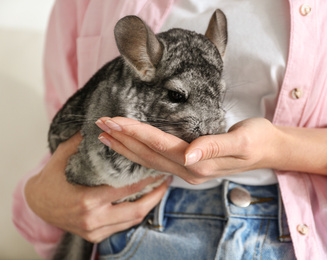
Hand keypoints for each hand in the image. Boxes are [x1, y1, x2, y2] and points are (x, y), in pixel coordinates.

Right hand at [25, 133, 170, 242]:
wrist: (36, 204)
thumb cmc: (51, 179)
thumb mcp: (63, 156)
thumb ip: (83, 140)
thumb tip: (102, 122)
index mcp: (87, 200)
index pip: (127, 188)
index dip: (147, 179)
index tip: (159, 168)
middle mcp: (93, 219)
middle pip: (136, 209)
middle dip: (155, 195)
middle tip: (167, 180)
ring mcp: (94, 230)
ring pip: (132, 220)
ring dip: (150, 205)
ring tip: (161, 190)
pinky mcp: (95, 236)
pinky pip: (123, 226)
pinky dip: (136, 214)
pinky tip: (145, 201)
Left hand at [96, 117, 326, 185]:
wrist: (271, 149)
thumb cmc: (258, 140)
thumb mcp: (242, 140)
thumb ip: (215, 147)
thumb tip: (190, 154)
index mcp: (200, 164)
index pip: (159, 145)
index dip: (135, 133)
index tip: (113, 121)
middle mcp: (190, 170)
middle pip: (149, 154)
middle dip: (122, 140)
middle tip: (99, 125)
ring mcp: (190, 171)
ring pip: (150, 160)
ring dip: (127, 148)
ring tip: (106, 137)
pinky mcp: (191, 166)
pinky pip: (159, 161)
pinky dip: (140, 153)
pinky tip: (130, 148)